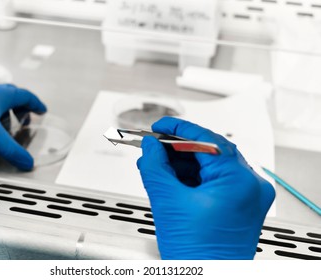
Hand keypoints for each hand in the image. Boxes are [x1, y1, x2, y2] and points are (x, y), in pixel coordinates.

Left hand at [0, 84, 46, 169]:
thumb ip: (11, 150)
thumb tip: (26, 161)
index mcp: (0, 95)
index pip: (25, 96)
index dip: (36, 104)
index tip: (42, 110)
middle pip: (11, 97)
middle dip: (21, 109)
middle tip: (26, 120)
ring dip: (6, 113)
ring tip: (7, 128)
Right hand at [137, 117, 274, 259]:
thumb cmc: (197, 255)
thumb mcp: (168, 202)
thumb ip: (155, 167)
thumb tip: (150, 146)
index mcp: (239, 181)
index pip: (206, 140)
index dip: (177, 129)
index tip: (160, 126)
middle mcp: (250, 186)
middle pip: (209, 152)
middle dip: (176, 150)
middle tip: (153, 147)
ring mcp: (247, 196)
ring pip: (210, 167)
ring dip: (181, 165)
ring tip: (155, 165)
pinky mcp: (240, 205)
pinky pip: (213, 182)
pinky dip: (191, 179)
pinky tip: (169, 179)